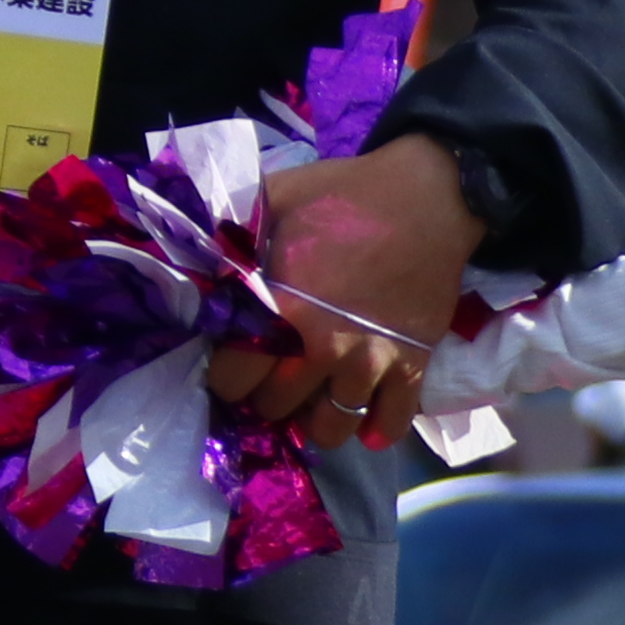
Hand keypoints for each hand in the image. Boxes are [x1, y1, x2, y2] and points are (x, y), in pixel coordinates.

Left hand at [225, 142, 487, 445]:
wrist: (429, 195)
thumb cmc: (344, 195)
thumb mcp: (273, 199)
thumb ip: (231, 235)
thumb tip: (196, 266)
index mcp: (280, 306)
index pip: (230, 378)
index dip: (226, 371)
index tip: (233, 360)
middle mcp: (322, 345)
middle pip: (275, 407)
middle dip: (266, 394)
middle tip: (273, 376)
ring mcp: (370, 361)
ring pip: (329, 428)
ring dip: (315, 419)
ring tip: (314, 399)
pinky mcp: (413, 365)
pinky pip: (390, 424)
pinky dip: (374, 429)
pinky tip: (363, 415)